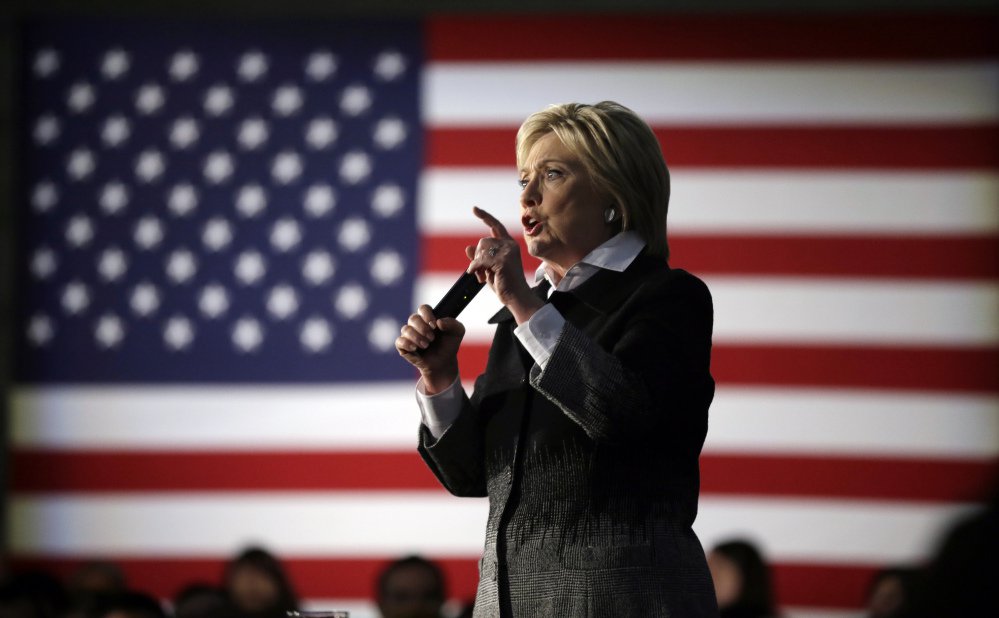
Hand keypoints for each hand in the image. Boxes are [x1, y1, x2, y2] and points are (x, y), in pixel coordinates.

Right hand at [396, 304, 463, 393]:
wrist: (444, 363)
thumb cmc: (449, 345)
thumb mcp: (457, 332)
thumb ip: (453, 324)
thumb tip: (439, 322)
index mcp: (429, 318)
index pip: (423, 308)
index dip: (427, 314)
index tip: (434, 324)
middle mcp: (417, 324)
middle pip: (413, 318)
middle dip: (423, 328)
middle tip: (432, 338)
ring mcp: (409, 335)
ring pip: (406, 329)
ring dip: (417, 337)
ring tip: (426, 345)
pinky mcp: (403, 346)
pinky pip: (399, 341)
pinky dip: (407, 343)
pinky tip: (415, 348)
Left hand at [466, 206, 543, 323]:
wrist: (516, 297)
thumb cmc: (505, 284)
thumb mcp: (489, 268)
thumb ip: (480, 257)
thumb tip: (468, 247)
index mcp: (509, 245)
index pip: (496, 226)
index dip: (485, 216)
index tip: (474, 209)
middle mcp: (510, 245)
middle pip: (483, 242)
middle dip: (477, 257)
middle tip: (481, 272)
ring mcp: (508, 251)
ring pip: (481, 250)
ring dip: (477, 265)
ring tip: (483, 276)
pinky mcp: (503, 260)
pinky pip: (481, 260)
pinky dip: (476, 268)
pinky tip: (480, 277)